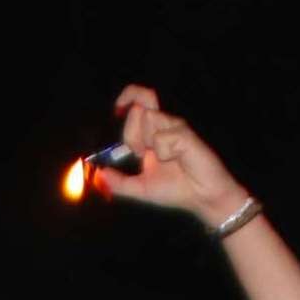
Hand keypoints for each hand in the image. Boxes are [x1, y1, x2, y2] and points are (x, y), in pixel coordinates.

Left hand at [95, 84, 254, 231]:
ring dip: (149, 144)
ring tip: (166, 159)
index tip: (118, 108)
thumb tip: (97, 176)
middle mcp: (164, 126)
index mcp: (152, 133)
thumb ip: (119, 183)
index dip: (126, 99)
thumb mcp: (140, 189)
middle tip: (142, 154)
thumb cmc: (177, 190)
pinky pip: (161, 136)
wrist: (202, 199)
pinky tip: (177, 159)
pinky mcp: (185, 134)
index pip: (136, 103)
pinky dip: (164, 152)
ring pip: (149, 118)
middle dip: (132, 134)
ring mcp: (176, 128)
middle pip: (139, 108)